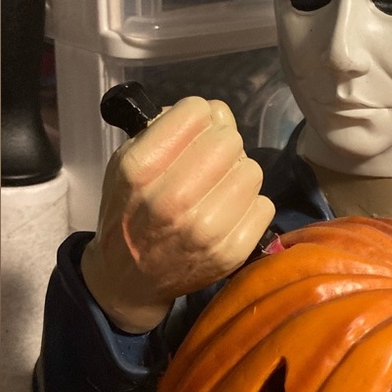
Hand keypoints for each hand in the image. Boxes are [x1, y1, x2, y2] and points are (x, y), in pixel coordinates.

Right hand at [80, 97, 274, 332]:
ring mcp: (205, 229)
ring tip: (218, 188)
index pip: (197, 112)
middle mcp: (172, 199)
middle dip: (221, 144)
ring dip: (238, 174)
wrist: (130, 279)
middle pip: (230, 140)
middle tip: (209, 162)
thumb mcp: (126, 163)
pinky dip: (250, 205)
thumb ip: (165, 128)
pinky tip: (228, 213)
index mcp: (140, 170)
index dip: (197, 116)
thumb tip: (214, 112)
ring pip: (252, 171)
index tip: (192, 131)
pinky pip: (264, 205)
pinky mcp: (232, 252)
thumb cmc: (128, 213)